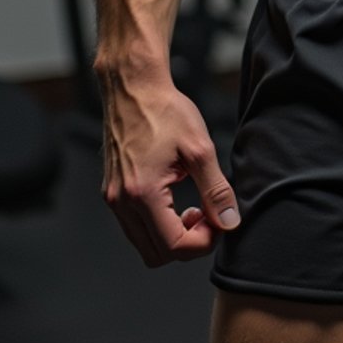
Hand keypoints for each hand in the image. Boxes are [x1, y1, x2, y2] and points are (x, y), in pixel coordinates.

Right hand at [99, 73, 240, 265]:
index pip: (174, 247)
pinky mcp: (113, 191)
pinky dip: (157, 223)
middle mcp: (122, 202)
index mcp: (143, 194)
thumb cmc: (165, 111)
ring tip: (193, 207)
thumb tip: (230, 222)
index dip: (203, 242)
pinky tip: (174, 198)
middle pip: (156, 254)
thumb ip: (216, 190)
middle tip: (207, 216)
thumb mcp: (200, 148)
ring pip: (143, 243)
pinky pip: (135, 226)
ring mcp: (114, 198)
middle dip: (187, 244)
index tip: (219, 221)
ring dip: (171, 236)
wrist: (134, 87)